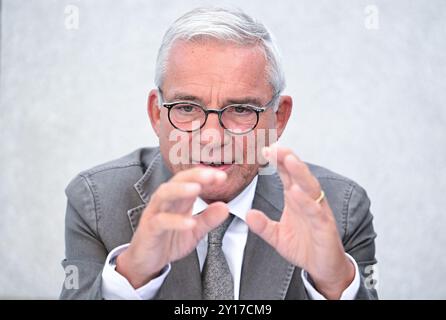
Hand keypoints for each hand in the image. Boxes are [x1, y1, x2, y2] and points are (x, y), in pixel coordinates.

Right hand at [116, 167, 229, 287]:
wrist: (146, 260)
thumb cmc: (168, 241)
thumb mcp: (194, 231)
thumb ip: (209, 219)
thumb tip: (225, 207)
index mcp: (178, 200)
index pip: (191, 180)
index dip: (206, 176)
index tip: (222, 177)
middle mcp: (166, 202)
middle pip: (177, 180)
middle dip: (195, 176)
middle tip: (212, 176)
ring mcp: (155, 213)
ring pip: (165, 194)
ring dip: (181, 189)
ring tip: (197, 189)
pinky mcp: (149, 229)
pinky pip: (161, 221)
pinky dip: (175, 221)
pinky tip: (189, 222)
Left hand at [246, 145, 354, 298]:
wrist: (323, 267)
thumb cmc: (303, 246)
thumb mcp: (277, 236)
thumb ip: (263, 225)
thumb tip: (248, 214)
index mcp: (296, 198)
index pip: (287, 175)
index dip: (277, 161)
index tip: (264, 148)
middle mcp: (308, 200)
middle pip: (299, 175)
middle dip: (288, 158)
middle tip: (276, 146)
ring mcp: (318, 211)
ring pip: (310, 187)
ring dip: (300, 173)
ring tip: (289, 160)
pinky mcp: (325, 226)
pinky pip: (315, 211)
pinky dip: (306, 201)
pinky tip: (295, 192)